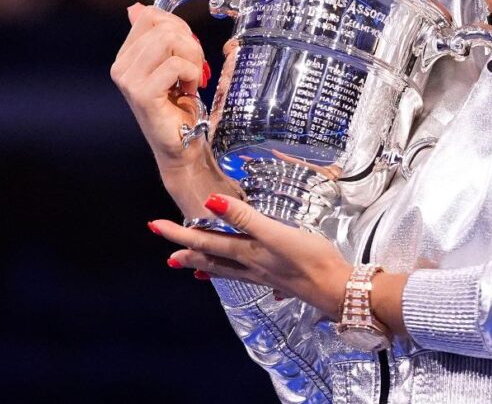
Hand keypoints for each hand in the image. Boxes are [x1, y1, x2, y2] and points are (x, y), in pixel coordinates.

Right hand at [111, 3, 238, 216]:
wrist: (183, 148)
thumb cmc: (181, 108)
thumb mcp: (172, 63)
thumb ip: (158, 36)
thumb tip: (137, 8)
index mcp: (126, 56)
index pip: (151, 15)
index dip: (179, 27)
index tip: (188, 51)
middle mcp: (121, 66)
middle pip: (163, 26)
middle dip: (189, 43)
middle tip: (194, 70)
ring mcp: (128, 80)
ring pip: (168, 40)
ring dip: (192, 58)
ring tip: (191, 80)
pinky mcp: (141, 94)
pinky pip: (174, 65)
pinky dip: (191, 74)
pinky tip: (189, 92)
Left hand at [150, 194, 354, 319]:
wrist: (336, 288)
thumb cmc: (308, 258)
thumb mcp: (276, 233)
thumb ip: (245, 217)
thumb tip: (210, 203)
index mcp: (245, 252)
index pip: (204, 241)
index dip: (179, 233)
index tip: (155, 226)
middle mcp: (248, 266)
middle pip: (211, 258)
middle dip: (188, 254)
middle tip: (168, 254)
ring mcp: (262, 275)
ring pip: (226, 269)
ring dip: (207, 266)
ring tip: (193, 268)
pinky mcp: (277, 279)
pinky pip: (245, 276)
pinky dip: (234, 274)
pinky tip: (242, 275)